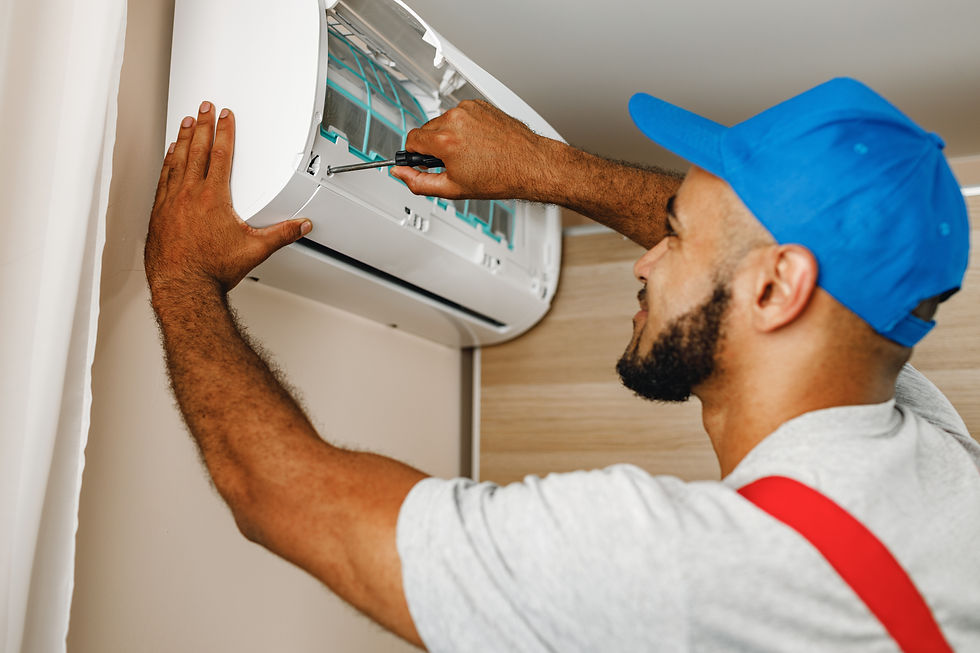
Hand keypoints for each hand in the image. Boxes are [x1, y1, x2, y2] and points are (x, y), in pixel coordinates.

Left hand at [145, 101, 310, 296]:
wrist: (183, 286)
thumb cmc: (212, 270)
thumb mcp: (254, 250)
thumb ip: (281, 234)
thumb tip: (300, 226)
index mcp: (214, 198)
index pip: (221, 155)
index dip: (224, 132)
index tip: (225, 117)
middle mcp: (190, 194)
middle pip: (198, 150)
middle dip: (203, 125)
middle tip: (204, 108)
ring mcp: (171, 202)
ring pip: (177, 160)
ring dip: (184, 139)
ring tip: (186, 123)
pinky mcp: (159, 212)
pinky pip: (164, 178)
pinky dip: (167, 161)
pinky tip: (169, 154)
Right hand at [391, 99, 557, 200]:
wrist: (531, 164)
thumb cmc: (500, 176)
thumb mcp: (453, 188)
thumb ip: (419, 182)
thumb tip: (401, 174)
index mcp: (445, 139)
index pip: (411, 140)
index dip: (415, 155)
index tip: (422, 162)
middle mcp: (456, 119)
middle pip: (426, 130)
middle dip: (433, 147)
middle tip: (452, 164)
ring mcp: (469, 110)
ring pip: (444, 122)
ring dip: (449, 137)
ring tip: (469, 154)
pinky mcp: (480, 105)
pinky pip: (461, 115)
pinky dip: (464, 128)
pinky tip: (478, 143)